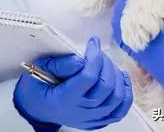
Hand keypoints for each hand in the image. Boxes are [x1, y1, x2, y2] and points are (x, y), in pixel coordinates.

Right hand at [13, 37, 132, 130]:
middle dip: (105, 63)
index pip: (88, 77)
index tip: (93, 42)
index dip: (95, 56)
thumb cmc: (39, 86)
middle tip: (97, 52)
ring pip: (116, 98)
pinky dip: (125, 93)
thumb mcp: (41, 69)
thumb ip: (60, 64)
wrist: (37, 108)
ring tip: (106, 63)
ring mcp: (90, 119)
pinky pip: (120, 110)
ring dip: (116, 75)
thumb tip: (81, 59)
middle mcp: (79, 111)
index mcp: (63, 98)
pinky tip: (121, 78)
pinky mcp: (97, 121)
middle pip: (105, 86)